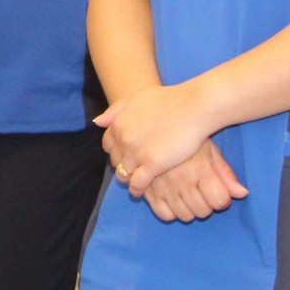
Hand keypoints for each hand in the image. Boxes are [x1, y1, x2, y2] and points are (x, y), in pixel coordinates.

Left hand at [97, 81, 221, 196]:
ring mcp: (137, 153)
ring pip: (123, 174)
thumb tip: (97, 123)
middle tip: (132, 168)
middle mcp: (123, 139)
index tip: (125, 153)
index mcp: (118, 124)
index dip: (116, 150)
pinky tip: (139, 191)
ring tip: (134, 182)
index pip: (108, 144)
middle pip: (115, 160)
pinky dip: (136, 189)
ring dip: (127, 178)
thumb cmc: (169, 100)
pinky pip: (137, 183)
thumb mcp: (136, 98)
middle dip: (122, 164)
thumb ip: (116, 111)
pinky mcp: (152, 165)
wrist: (193, 107)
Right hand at [139, 141, 247, 221]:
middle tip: (201, 192)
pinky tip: (173, 199)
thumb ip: (226, 173)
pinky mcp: (148, 191)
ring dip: (190, 209)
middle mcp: (181, 180)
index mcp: (199, 169)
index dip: (222, 199)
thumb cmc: (188, 138)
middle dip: (207, 204)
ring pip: (185, 216)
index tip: (218, 191)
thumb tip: (242, 194)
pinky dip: (171, 212)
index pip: (219, 201)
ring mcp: (163, 187)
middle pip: (203, 211)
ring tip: (187, 194)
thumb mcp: (210, 151)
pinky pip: (165, 215)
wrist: (155, 128)